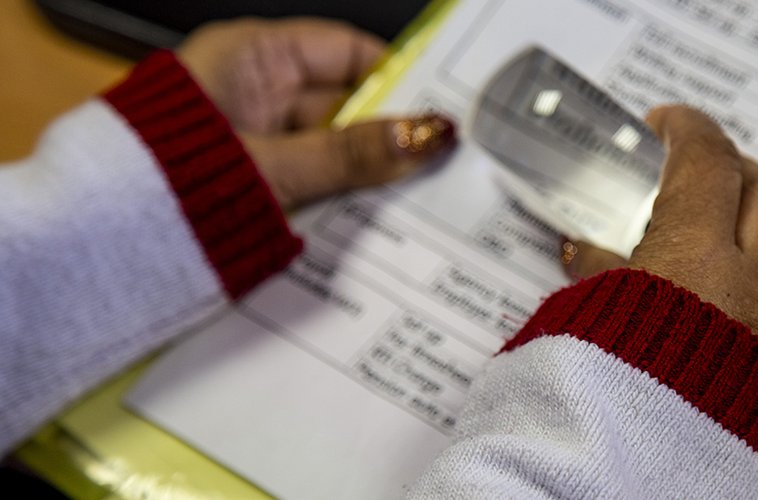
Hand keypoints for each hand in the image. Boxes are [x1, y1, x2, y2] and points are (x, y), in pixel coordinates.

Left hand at [177, 18, 455, 208]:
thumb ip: (352, 153)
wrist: (98, 249)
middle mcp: (255, 90)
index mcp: (252, 57)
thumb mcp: (273, 167)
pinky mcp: (254, 178)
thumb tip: (423, 134)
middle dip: (388, 136)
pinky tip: (370, 215)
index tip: (440, 108)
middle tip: (436, 164)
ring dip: (366, 173)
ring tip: (409, 194)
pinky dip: (339, 196)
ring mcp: (255, 135)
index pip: (347, 52)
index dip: (398, 77)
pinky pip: (312, 177)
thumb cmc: (164, 186)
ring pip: (332, 146)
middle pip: (345, 104)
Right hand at [564, 105, 757, 388]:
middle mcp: (753, 291)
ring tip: (750, 226)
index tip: (670, 125)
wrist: (625, 495)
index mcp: (692, 262)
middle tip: (701, 173)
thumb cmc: (593, 409)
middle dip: (732, 170)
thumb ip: (589, 277)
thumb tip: (586, 253)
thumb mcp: (573, 325)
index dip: (688, 130)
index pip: (706, 163)